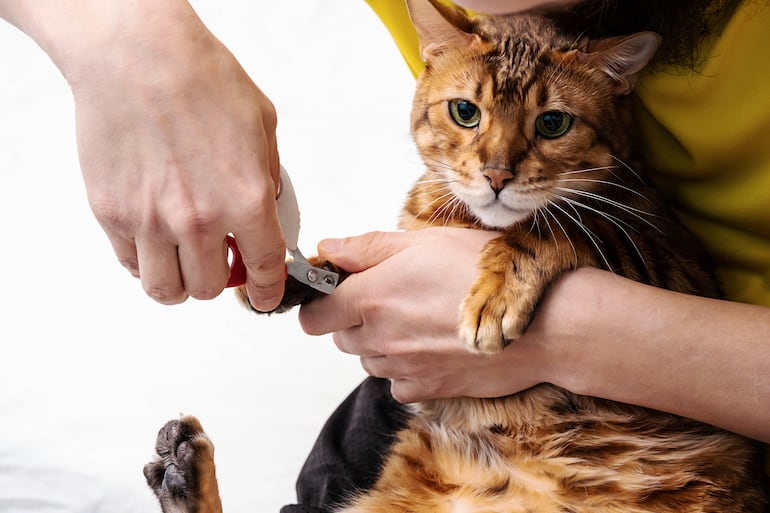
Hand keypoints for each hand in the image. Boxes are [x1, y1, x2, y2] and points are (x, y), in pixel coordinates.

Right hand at [7, 0, 286, 308]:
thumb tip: (267, 211)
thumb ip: (268, 178)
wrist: (137, 54)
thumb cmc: (200, 78)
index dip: (267, 292)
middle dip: (220, 281)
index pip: (264, 270)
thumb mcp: (263, 126)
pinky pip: (131, 263)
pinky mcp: (111, 213)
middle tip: (219, 262)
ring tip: (183, 261)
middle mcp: (199, 219)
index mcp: (246, 199)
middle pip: (209, 289)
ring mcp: (150, 220)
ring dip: (179, 283)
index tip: (264, 296)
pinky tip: (153, 238)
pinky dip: (145, 261)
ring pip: (166, 290)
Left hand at [298, 228, 557, 402]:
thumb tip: (327, 249)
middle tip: (391, 300)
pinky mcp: (426, 390)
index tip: (335, 294)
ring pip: (368, 361)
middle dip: (355, 321)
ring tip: (420, 321)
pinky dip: (407, 370)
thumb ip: (369, 248)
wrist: (542, 323)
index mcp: (373, 296)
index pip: (313, 315)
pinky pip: (397, 384)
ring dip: (382, 345)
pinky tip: (433, 347)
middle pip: (340, 338)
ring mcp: (402, 367)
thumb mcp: (428, 241)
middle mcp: (380, 336)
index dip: (319, 304)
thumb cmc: (489, 275)